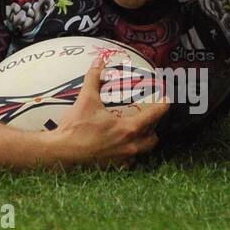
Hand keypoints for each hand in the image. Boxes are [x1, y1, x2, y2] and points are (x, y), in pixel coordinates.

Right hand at [52, 57, 169, 168]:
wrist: (62, 152)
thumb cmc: (76, 128)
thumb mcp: (86, 99)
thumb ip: (94, 78)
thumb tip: (99, 62)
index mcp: (128, 128)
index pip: (154, 116)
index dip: (163, 106)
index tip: (167, 99)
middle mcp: (130, 145)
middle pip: (153, 137)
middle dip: (154, 127)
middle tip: (149, 116)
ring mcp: (122, 159)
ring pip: (142, 150)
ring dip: (143, 140)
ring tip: (137, 131)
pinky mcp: (113, 167)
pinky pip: (129, 161)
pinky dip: (129, 153)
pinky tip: (120, 146)